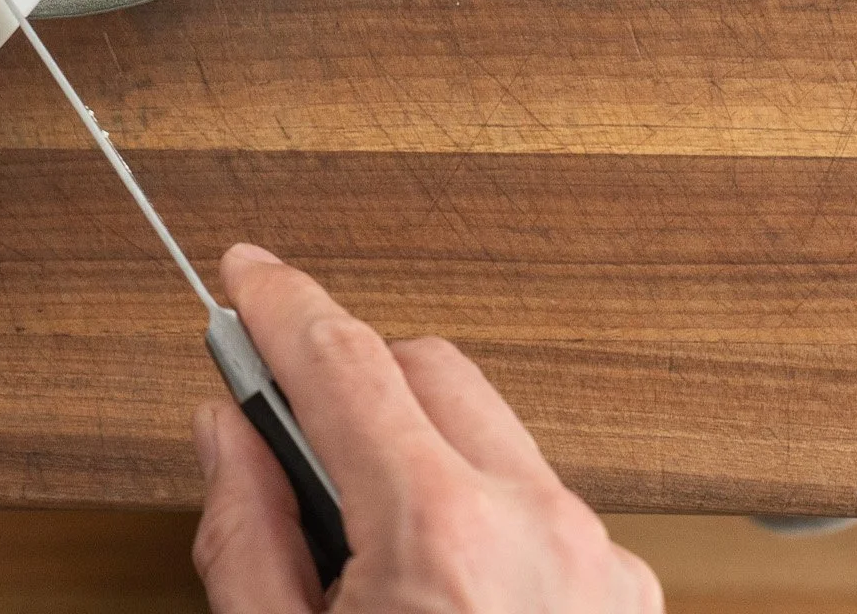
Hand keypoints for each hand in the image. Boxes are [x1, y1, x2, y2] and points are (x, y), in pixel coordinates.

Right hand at [193, 246, 658, 612]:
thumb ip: (244, 539)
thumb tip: (230, 438)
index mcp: (441, 543)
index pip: (342, 361)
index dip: (280, 303)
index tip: (246, 275)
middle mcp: (537, 534)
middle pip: (426, 367)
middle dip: (352, 380)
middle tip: (289, 440)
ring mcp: (597, 564)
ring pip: (487, 430)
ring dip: (417, 449)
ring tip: (367, 540)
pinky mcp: (627, 595)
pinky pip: (536, 499)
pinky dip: (477, 509)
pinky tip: (439, 581)